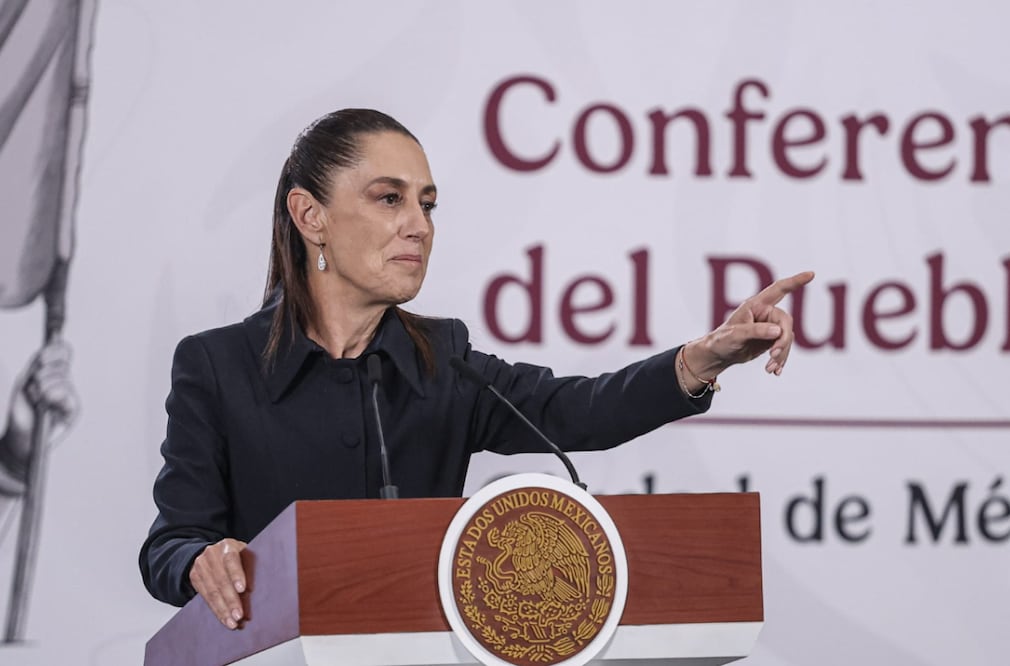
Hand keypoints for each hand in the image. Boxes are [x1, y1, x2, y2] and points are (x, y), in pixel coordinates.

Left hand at [4, 338, 78, 458]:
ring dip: (43, 386)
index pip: (64, 352)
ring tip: (35, 398)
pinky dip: (52, 395)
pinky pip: (66, 394)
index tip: (41, 357)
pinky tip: (44, 403)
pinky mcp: (73, 409)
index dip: (56, 350)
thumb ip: (36, 365)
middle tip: (33, 385)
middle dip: (43, 372)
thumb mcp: (24, 382)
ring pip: (63, 378)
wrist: (19, 436)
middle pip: (63, 363)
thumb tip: (46, 351)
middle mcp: (64, 382)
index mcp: (54, 372)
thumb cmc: (21, 410)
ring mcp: (70, 395)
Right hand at [189, 538, 248, 629]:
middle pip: (221, 580)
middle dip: (231, 600)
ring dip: (223, 610)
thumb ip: (250, 563)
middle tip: (239, 616)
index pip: (231, 560)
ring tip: (233, 623)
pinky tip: (225, 620)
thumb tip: (263, 584)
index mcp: (228, 546)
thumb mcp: (243, 552)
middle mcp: (212, 554)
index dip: (237, 575)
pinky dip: (217, 611)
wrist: (209, 552)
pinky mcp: (195, 578)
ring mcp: (201, 566)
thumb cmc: (236, 554)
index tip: (243, 589)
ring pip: (212, 592)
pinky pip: (206, 597)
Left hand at [686, 271, 814, 378]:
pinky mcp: (771, 341)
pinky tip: (775, 371)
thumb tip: (778, 330)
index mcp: (756, 305)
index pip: (778, 289)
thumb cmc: (721, 340)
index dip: (795, 281)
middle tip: (773, 356)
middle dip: (783, 340)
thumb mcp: (735, 335)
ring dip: (781, 354)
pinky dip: (781, 360)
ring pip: (786, 338)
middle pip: (786, 322)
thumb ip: (756, 331)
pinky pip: (783, 348)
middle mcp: (765, 314)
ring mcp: (770, 327)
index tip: (811, 273)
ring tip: (770, 369)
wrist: (717, 355)